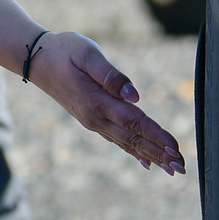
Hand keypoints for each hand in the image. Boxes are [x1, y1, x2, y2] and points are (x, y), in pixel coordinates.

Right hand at [27, 33, 184, 173]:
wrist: (37, 59)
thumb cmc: (64, 50)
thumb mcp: (87, 54)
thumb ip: (111, 75)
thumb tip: (135, 96)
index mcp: (97, 102)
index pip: (134, 122)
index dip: (156, 135)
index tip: (175, 148)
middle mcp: (95, 118)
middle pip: (134, 139)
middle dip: (160, 153)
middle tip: (182, 167)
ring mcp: (93, 122)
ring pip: (127, 143)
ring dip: (152, 156)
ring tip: (172, 169)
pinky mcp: (92, 120)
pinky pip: (117, 140)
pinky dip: (134, 153)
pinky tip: (147, 163)